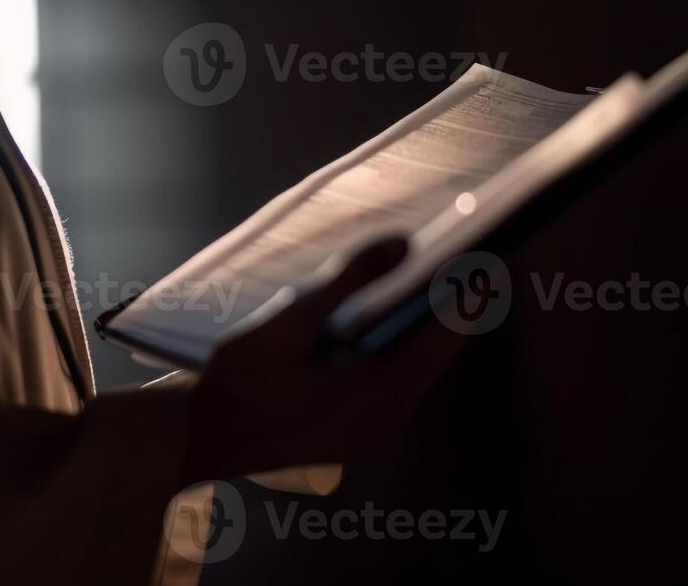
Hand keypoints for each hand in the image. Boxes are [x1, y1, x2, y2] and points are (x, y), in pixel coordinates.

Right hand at [180, 237, 469, 481]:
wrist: (198, 443)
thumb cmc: (235, 386)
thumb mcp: (286, 325)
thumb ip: (347, 283)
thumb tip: (402, 243)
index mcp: (376, 395)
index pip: (442, 333)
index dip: (469, 290)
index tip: (489, 250)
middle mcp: (387, 420)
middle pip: (439, 352)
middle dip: (455, 304)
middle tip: (470, 252)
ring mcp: (377, 433)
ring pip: (422, 368)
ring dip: (430, 326)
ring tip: (438, 275)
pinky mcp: (362, 434)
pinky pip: (401, 383)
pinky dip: (405, 347)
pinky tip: (394, 317)